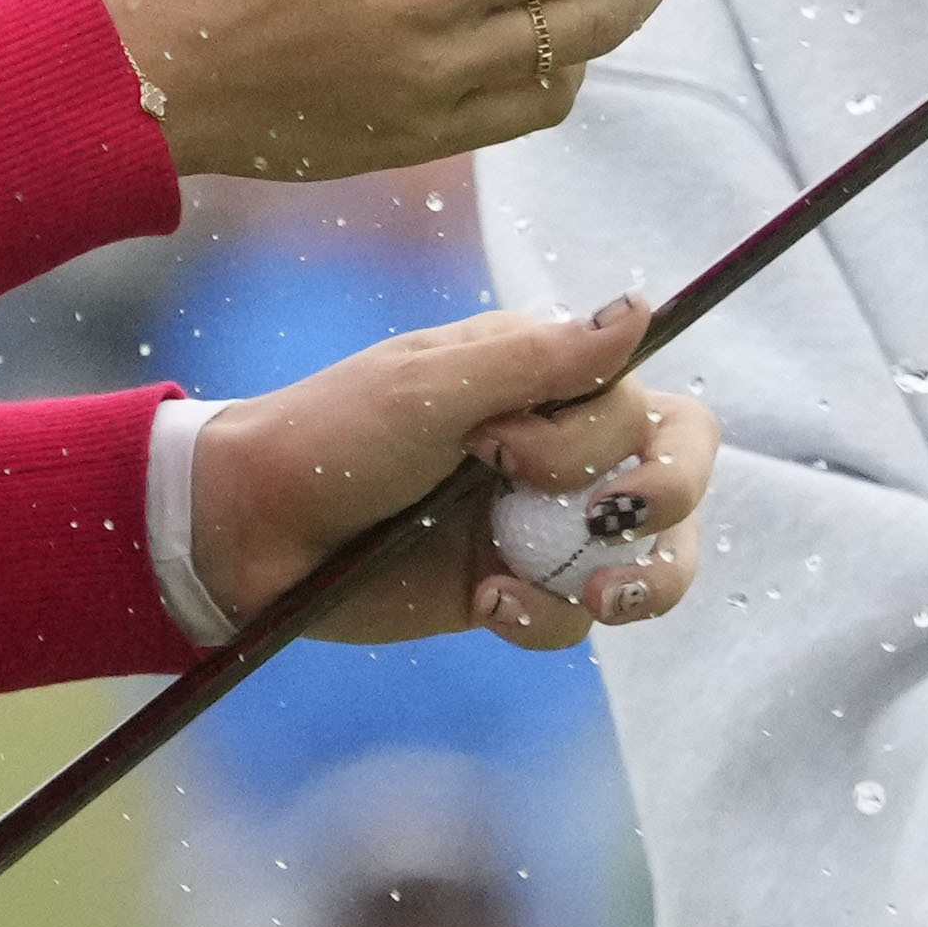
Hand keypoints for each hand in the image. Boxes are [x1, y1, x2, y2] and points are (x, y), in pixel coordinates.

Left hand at [198, 303, 719, 646]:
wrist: (252, 533)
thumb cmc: (330, 436)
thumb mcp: (431, 387)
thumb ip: (540, 359)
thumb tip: (642, 309)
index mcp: (542, 382)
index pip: (652, 405)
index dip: (619, 437)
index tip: (520, 451)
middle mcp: (556, 450)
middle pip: (676, 479)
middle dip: (661, 504)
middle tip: (600, 523)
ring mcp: (536, 525)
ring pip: (649, 558)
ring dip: (637, 580)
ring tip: (592, 598)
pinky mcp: (509, 588)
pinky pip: (573, 614)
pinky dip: (545, 617)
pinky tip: (488, 606)